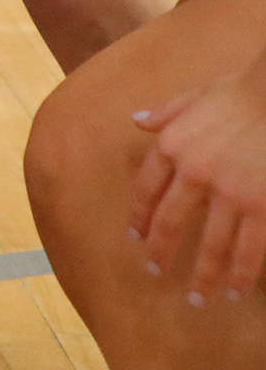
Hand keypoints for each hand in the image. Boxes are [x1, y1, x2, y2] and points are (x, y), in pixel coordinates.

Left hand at [132, 64, 265, 303]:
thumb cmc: (244, 90)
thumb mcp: (196, 94)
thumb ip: (166, 111)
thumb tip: (137, 119)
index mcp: (172, 146)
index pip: (146, 190)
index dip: (139, 217)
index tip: (135, 237)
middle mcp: (194, 174)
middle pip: (172, 224)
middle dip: (162, 254)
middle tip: (156, 274)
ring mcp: (231, 194)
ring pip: (213, 247)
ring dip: (205, 277)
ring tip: (200, 298)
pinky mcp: (263, 208)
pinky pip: (250, 251)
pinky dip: (242, 275)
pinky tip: (237, 290)